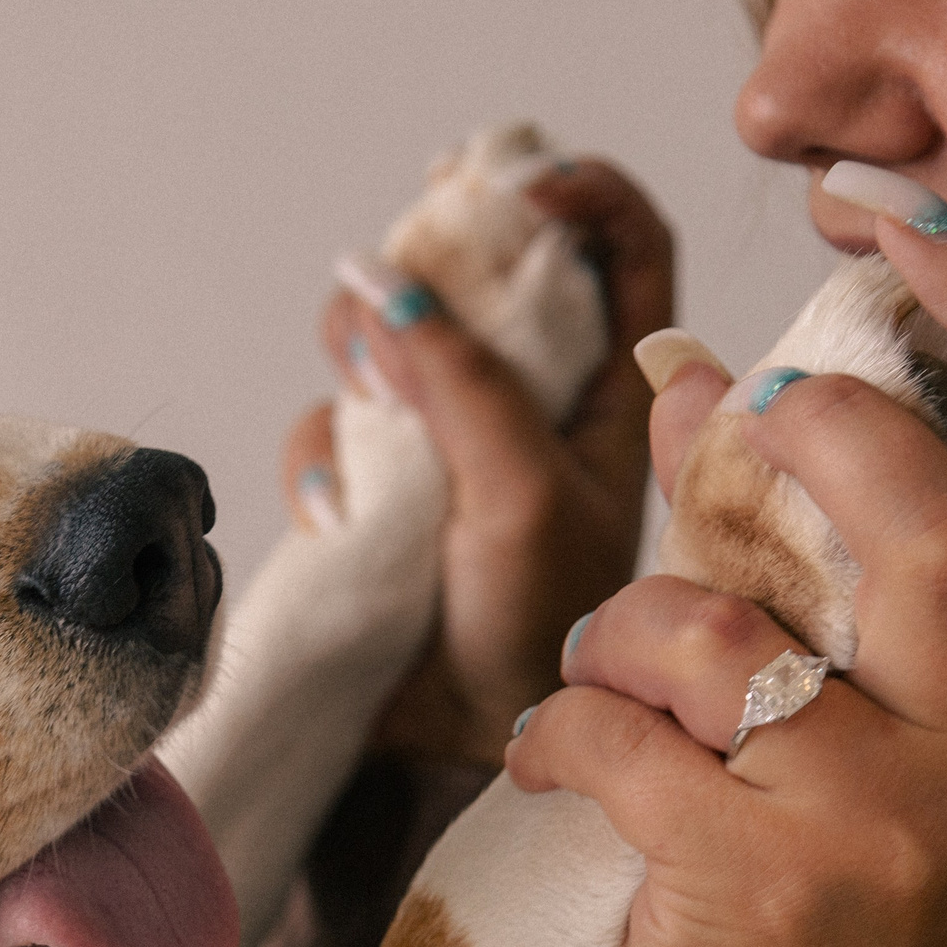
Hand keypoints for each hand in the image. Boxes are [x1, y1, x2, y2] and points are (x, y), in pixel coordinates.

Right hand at [282, 160, 673, 765]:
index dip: (578, 194)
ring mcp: (451, 448)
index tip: (514, 192)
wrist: (460, 754)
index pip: (624, 244)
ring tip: (364, 435)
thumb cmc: (531, 634)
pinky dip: (322, 464)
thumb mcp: (522, 487)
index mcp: (618, 391)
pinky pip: (331, 432)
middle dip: (420, 285)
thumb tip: (381, 279)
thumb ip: (460, 378)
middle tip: (394, 323)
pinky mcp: (381, 493)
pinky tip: (337, 520)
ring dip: (358, 376)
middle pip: (476, 276)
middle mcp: (537, 405)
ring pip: (386, 346)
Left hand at [506, 217, 946, 946]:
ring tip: (591, 675)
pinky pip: (617, 737)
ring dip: (614, 629)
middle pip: (921, 515)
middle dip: (805, 434)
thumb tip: (687, 370)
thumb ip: (785, 544)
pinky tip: (549, 759)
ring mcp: (887, 813)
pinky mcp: (766, 879)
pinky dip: (554, 731)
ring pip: (715, 631)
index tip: (903, 217)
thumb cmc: (820, 858)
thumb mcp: (847, 698)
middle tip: (729, 414)